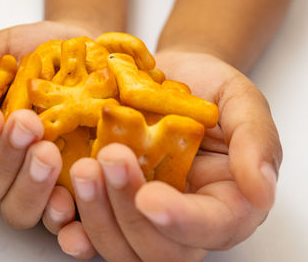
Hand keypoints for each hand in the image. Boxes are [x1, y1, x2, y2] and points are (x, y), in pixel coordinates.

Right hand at [0, 21, 94, 230]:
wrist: (97, 55)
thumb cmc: (48, 51)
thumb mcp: (6, 48)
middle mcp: (8, 164)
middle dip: (3, 158)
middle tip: (27, 126)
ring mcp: (40, 182)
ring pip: (17, 209)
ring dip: (29, 187)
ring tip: (48, 154)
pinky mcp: (74, 192)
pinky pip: (59, 220)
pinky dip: (60, 217)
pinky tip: (68, 201)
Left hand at [56, 50, 281, 260]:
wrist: (167, 78)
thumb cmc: (208, 89)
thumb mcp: (241, 103)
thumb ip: (256, 143)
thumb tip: (261, 191)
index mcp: (223, 203)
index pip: (211, 228)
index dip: (182, 221)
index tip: (151, 197)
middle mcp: (182, 220)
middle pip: (160, 249)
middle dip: (129, 214)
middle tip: (107, 162)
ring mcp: (142, 217)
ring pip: (122, 247)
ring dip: (97, 218)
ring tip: (81, 170)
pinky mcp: (111, 205)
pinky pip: (92, 233)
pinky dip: (75, 229)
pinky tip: (61, 210)